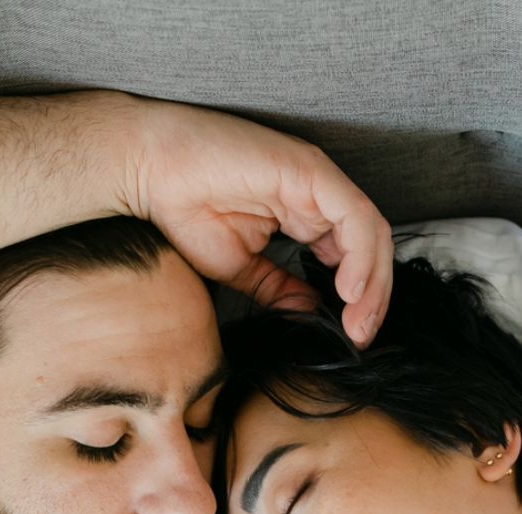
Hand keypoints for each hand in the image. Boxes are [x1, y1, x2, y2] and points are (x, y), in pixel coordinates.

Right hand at [124, 100, 392, 343]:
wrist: (148, 171)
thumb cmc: (184, 208)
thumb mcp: (238, 266)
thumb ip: (278, 288)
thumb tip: (310, 313)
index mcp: (305, 216)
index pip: (353, 258)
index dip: (362, 299)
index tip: (352, 337)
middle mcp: (317, 197)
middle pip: (371, 247)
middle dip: (374, 297)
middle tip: (361, 336)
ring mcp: (316, 181)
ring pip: (371, 232)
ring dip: (373, 282)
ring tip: (358, 320)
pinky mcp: (310, 170)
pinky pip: (354, 215)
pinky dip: (360, 254)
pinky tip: (349, 289)